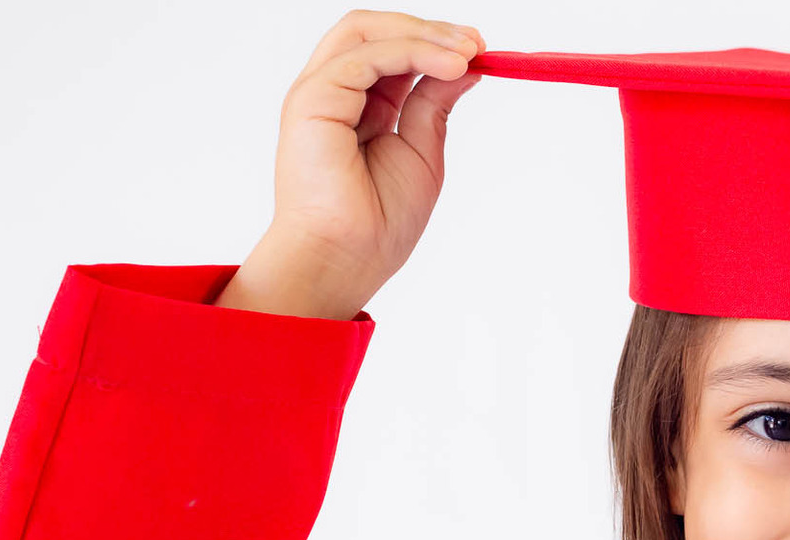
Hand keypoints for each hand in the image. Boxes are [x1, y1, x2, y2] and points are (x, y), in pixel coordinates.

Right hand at [218, 10, 485, 318]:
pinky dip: (410, 52)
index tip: (478, 50)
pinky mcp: (311, 99)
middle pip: (373, 30)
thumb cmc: (377, 224)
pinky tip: (449, 65)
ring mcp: (318, 92)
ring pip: (365, 32)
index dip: (434, 43)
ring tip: (467, 51)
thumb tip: (464, 66)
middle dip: (428, 29)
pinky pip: (364, 56)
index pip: (392, 52)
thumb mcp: (422, 152)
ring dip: (422, 34)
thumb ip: (434, 105)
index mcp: (358, 105)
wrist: (347, 260)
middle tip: (476, 42)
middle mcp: (333, 92)